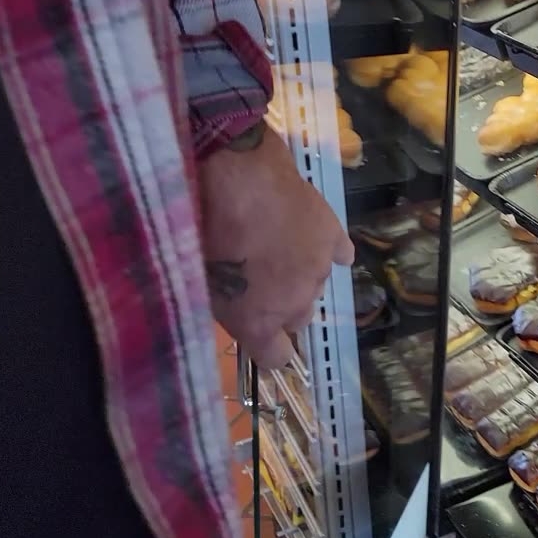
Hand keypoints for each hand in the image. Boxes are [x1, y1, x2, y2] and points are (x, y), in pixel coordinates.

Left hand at [199, 124, 353, 367]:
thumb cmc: (203, 232)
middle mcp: (297, 303)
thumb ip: (224, 305)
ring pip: (315, 285)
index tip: (257, 334)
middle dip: (283, 307)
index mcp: (259, 321)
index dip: (268, 348)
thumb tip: (234, 311)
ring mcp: (320, 269)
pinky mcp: (333, 235)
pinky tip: (311, 238)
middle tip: (259, 281)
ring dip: (299, 275)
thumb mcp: (198, 280)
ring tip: (275, 246)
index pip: (276, 358)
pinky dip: (328, 251)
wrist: (238, 179)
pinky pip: (339, 254)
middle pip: (298, 320)